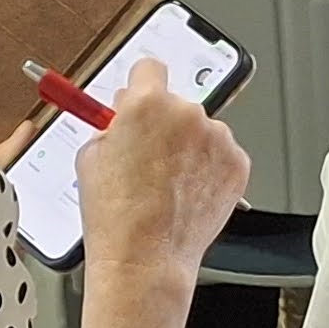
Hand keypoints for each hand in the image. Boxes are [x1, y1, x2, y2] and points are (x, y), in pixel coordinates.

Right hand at [71, 60, 247, 285]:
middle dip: (163, 125)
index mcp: (147, 104)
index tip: (140, 96)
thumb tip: (124, 112)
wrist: (145, 258)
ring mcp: (217, 138)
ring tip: (166, 185)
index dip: (141, 85)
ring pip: (201, 131)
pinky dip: (208, 170)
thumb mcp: (91, 158)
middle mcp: (187, 114)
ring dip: (189, 148)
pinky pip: (221, 156)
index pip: (150, 68)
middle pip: (176, 104)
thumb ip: (111, 125)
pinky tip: (186, 194)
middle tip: (147, 158)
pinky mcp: (237, 163)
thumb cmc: (115, 216)